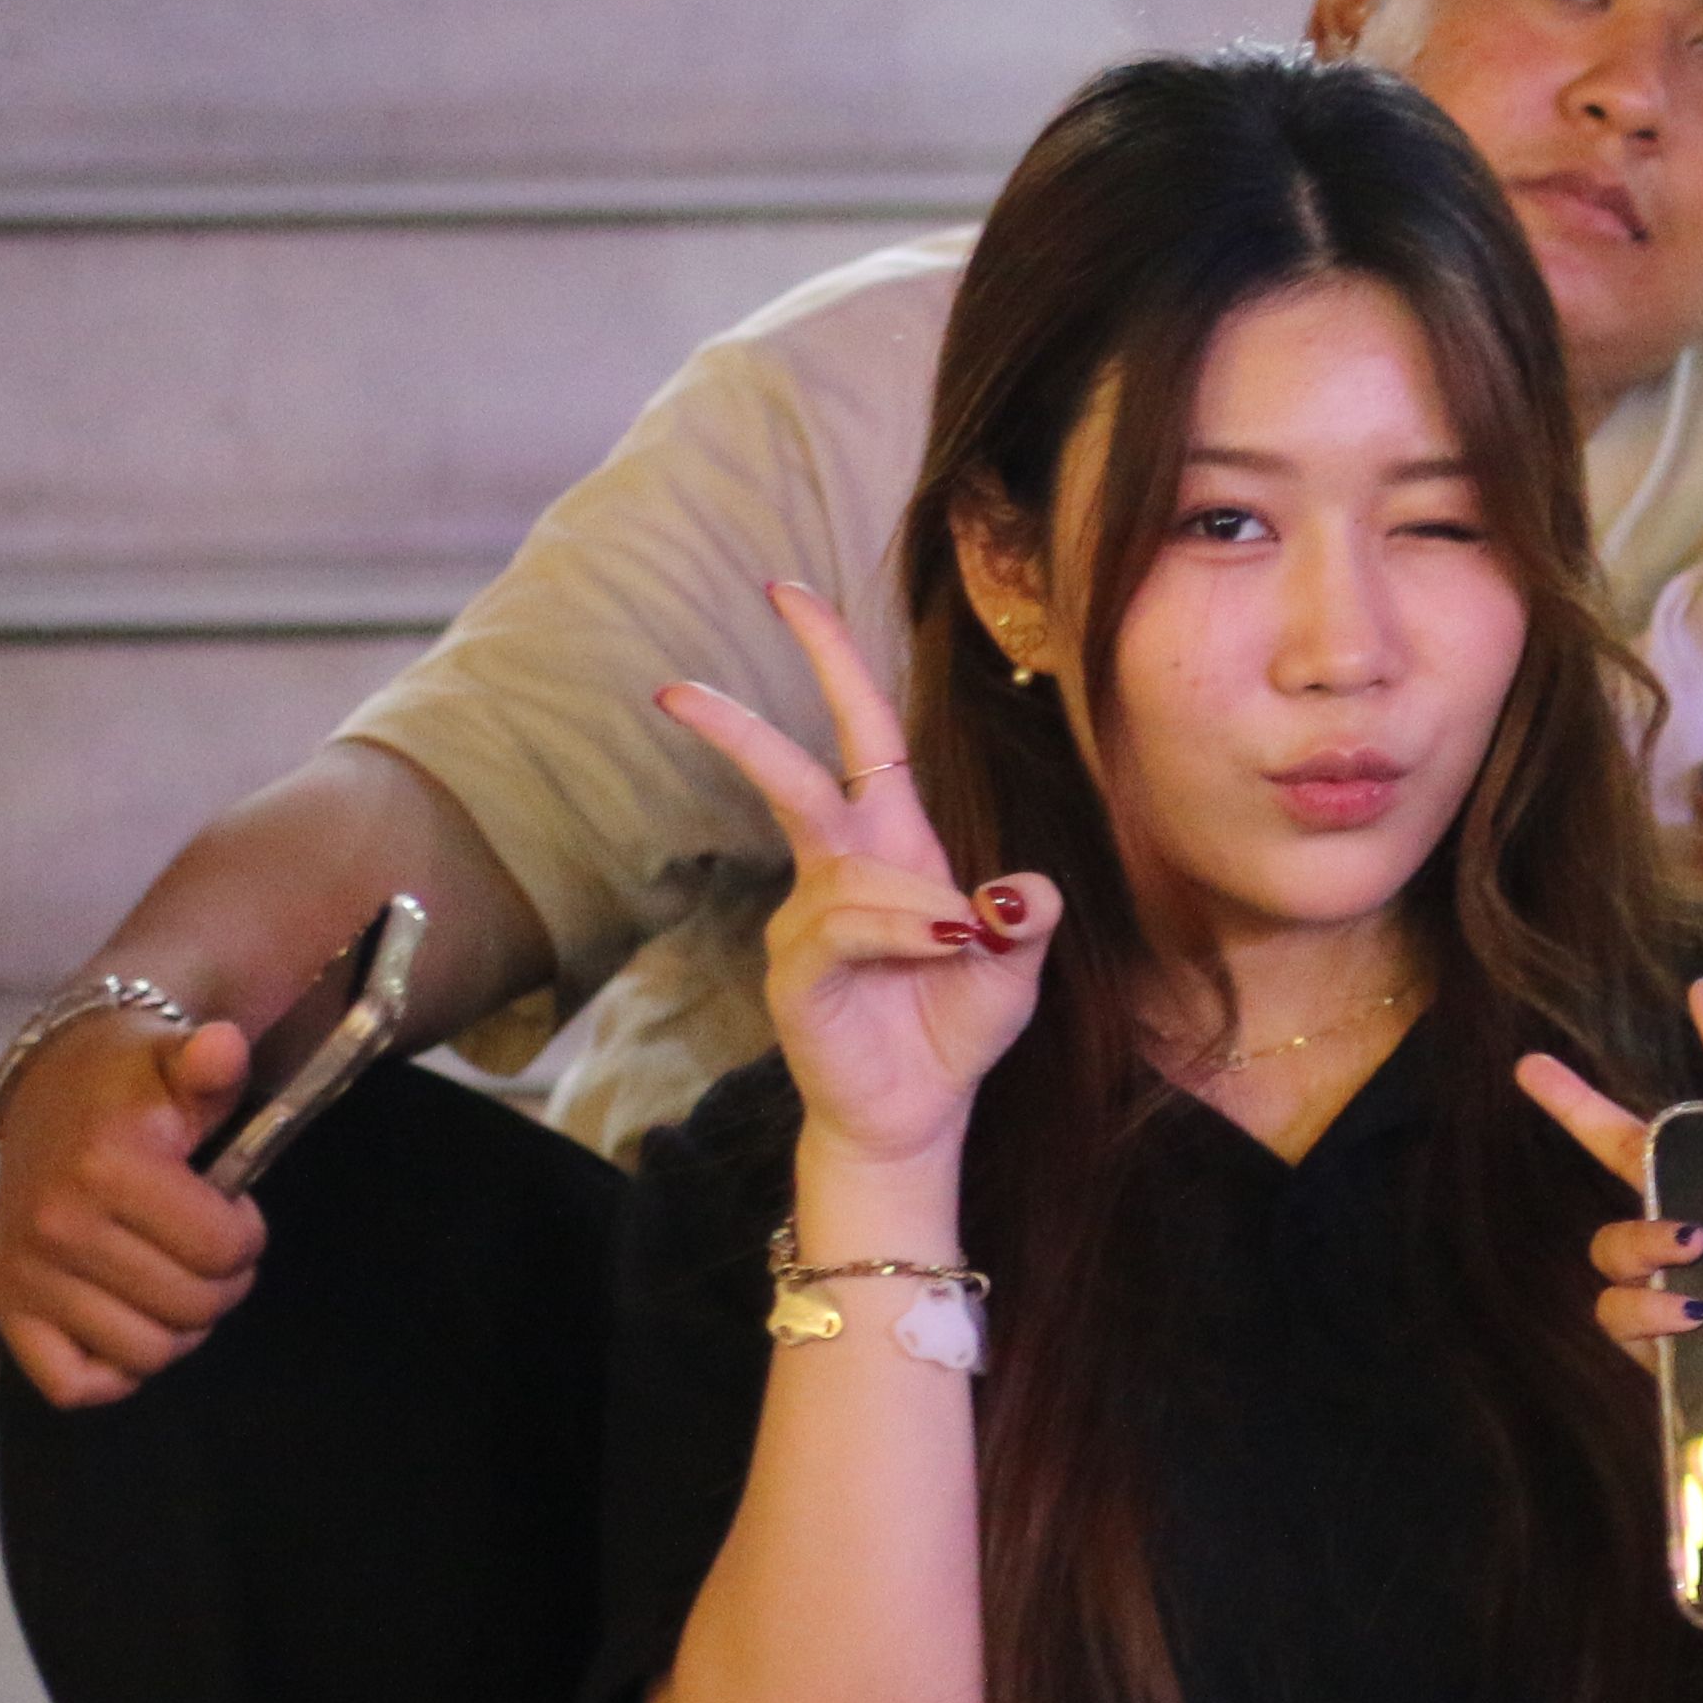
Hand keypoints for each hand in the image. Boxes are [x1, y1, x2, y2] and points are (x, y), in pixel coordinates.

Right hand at [0, 1006, 262, 1405]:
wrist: (54, 1089)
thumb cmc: (135, 1086)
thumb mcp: (180, 1062)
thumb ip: (213, 1063)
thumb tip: (222, 1047)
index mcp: (106, 1168)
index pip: (224, 1251)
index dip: (248, 1234)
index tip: (231, 1206)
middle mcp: (55, 1227)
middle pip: (192, 1308)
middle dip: (222, 1282)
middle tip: (206, 1246)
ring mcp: (25, 1273)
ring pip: (146, 1353)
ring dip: (179, 1326)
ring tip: (174, 1277)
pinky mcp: (5, 1306)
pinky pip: (74, 1384)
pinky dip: (114, 1369)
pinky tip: (131, 1320)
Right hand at [653, 583, 1051, 1177]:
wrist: (918, 1109)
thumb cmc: (956, 1027)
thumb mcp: (1017, 967)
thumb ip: (1027, 921)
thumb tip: (1022, 890)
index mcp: (896, 846)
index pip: (862, 737)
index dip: (833, 664)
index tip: (789, 593)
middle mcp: (841, 870)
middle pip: (793, 778)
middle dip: (739, 728)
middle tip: (676, 687)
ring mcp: (808, 920)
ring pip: (853, 875)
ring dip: (914, 906)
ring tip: (956, 946)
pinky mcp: (796, 971)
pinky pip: (844, 927)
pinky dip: (898, 934)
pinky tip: (933, 952)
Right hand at [1521, 974, 1702, 1510]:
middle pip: (1638, 1157)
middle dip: (1579, 1107)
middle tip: (1531, 1067)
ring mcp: (1692, 1288)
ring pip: (1619, 1237)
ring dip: (1639, 1234)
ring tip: (1692, 1248)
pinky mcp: (1670, 1352)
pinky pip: (1620, 1313)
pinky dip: (1642, 1307)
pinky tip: (1692, 1314)